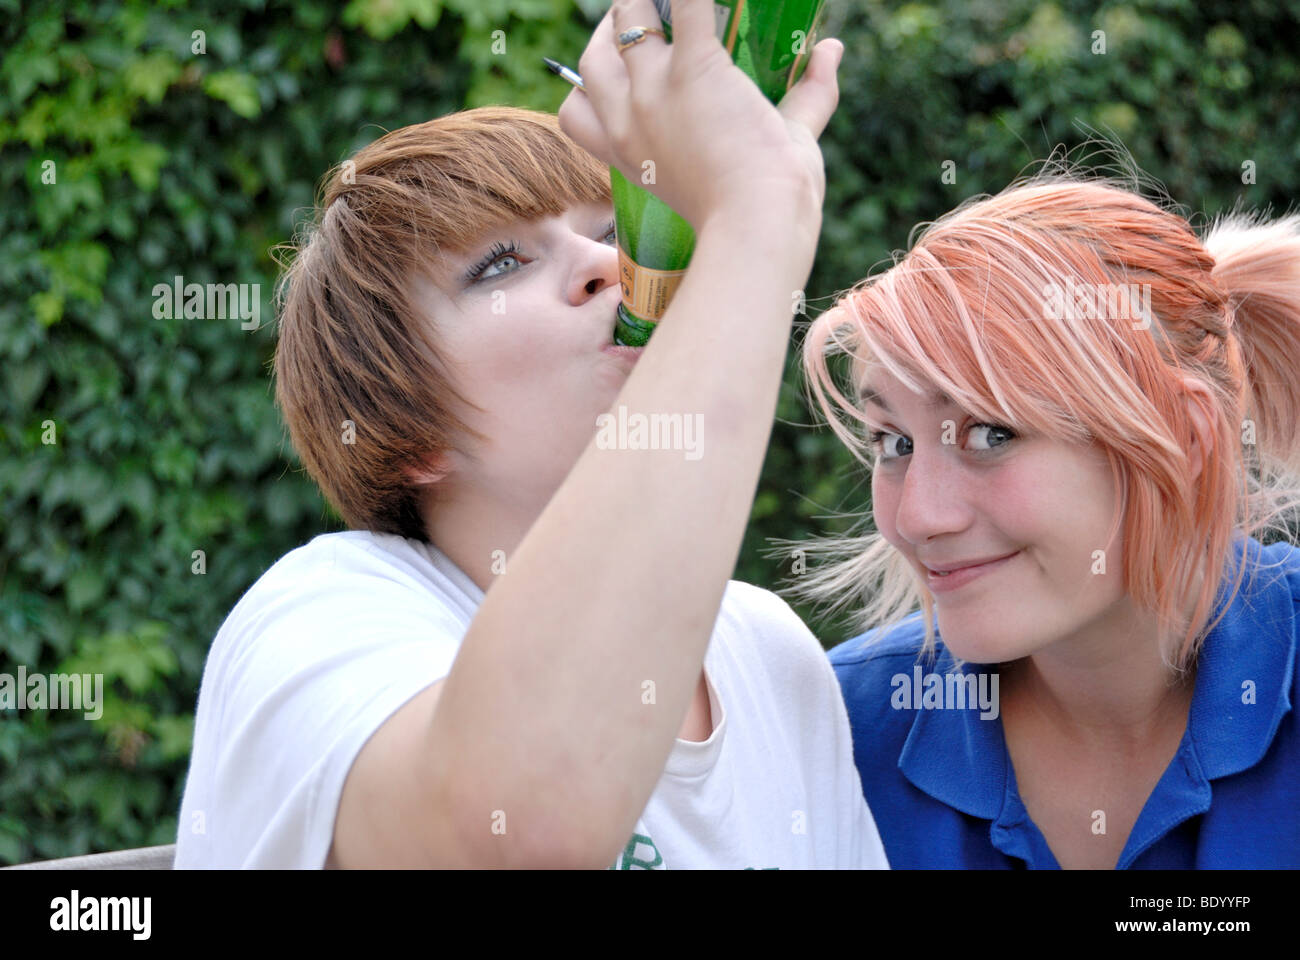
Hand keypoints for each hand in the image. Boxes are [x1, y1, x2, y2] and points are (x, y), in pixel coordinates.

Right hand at [558, 0, 843, 230]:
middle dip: (614, 33)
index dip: (592, 88)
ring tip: (673, 5)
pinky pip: (686, 5)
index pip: (577, 114)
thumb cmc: (762, 212)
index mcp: (628, 155)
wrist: (761, 225)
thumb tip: (832, 49)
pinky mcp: (694, 70)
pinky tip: (712, 1)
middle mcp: (630, 121)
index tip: (622, 73)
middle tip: (649, 21)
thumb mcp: (768, 156)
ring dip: (644, 2)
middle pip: (592, 58)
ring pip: (627, 20)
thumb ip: (809, 98)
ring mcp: (656, 93)